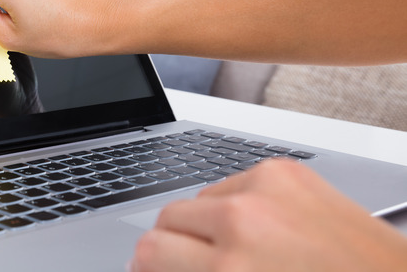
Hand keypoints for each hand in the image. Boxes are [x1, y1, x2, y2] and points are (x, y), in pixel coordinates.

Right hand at [130, 158, 406, 271]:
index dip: (148, 267)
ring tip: (235, 248)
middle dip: (174, 245)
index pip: (149, 252)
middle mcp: (241, 222)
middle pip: (166, 218)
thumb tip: (159, 267)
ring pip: (197, 199)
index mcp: (229, 270)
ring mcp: (265, 189)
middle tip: (193, 264)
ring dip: (205, 223)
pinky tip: (262, 228)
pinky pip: (232, 183)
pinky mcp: (285, 171)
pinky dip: (237, 205)